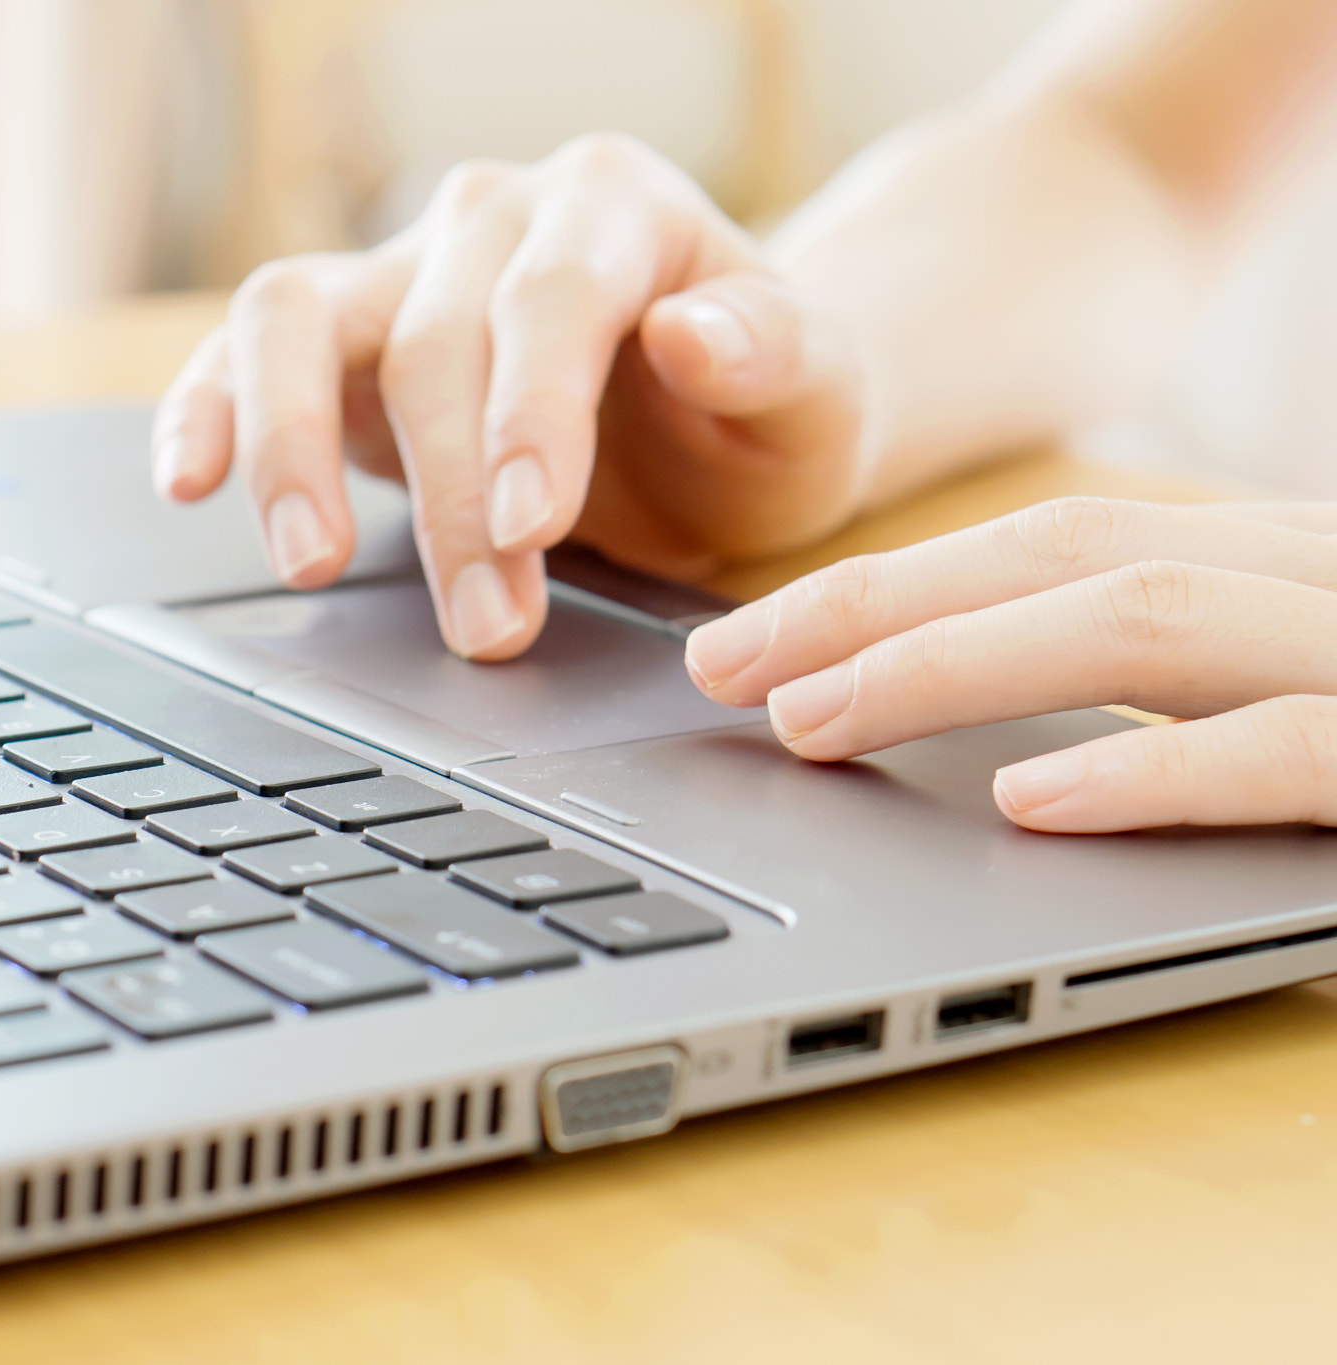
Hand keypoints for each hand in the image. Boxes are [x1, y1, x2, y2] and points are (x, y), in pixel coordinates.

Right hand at [152, 133, 864, 659]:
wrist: (713, 416)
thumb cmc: (760, 410)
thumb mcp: (816, 392)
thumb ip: (776, 355)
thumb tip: (694, 333)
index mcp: (615, 206)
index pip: (551, 296)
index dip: (531, 414)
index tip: (531, 527)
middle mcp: (492, 217)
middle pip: (435, 338)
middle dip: (452, 497)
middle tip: (487, 630)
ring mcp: (401, 269)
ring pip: (297, 316)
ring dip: (288, 444)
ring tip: (309, 561)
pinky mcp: (338, 338)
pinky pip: (246, 352)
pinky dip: (207, 410)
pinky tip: (188, 480)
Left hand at [684, 497, 1336, 831]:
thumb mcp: (1301, 693)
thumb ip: (1181, 689)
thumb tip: (982, 752)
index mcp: (1277, 566)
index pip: (1049, 547)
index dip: (882, 588)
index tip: (743, 643)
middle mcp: (1315, 583)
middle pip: (1067, 553)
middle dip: (870, 605)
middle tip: (722, 667)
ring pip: (1148, 618)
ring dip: (957, 664)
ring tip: (815, 718)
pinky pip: (1286, 747)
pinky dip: (1149, 765)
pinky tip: (1027, 797)